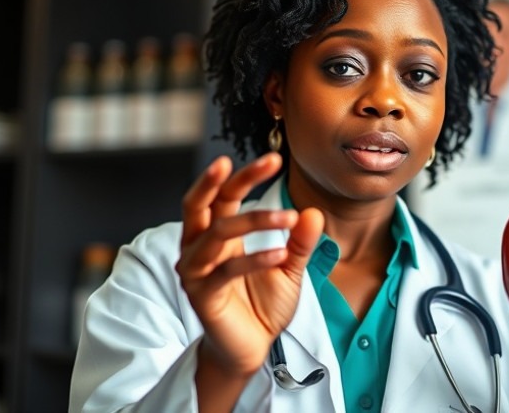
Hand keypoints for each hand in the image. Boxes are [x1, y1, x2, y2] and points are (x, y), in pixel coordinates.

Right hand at [176, 153, 323, 376]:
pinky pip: (226, 270)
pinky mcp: (202, 295)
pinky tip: (280, 254)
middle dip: (231, 180)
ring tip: (289, 218)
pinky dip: (254, 259)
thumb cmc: (263, 306)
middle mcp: (199, 248)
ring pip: (217, 232)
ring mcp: (196, 271)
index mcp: (216, 236)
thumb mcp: (290, 269)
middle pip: (204, 203)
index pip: (223, 196)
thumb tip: (312, 211)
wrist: (251, 350)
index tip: (275, 158)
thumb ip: (299, 242)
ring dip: (256, 219)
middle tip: (267, 161)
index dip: (245, 176)